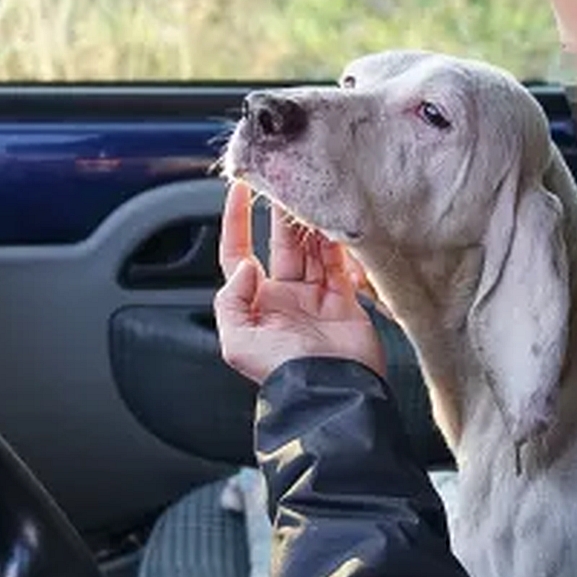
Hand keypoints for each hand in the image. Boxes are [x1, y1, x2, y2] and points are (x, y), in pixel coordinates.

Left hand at [214, 182, 386, 384]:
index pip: (239, 255)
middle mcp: (285, 297)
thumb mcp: (237, 342)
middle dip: (281, 216)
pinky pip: (339, 262)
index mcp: (256, 305)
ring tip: (311, 198)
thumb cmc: (283, 373)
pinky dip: (336, 243)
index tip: (239, 190)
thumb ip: (231, 301)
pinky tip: (333, 224)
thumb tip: (244, 266)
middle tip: (287, 186)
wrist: (333, 391)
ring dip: (309, 225)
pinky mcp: (345, 299)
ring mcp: (316, 297)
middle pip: (280, 245)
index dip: (236, 222)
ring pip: (311, 249)